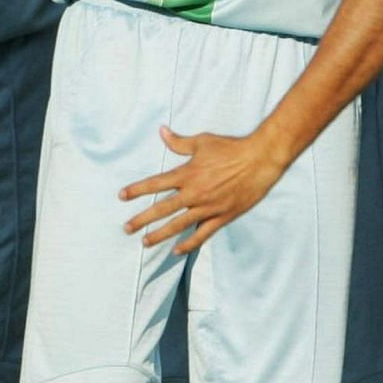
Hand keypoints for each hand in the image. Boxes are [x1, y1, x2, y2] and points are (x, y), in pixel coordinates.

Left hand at [119, 126, 289, 254]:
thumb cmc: (231, 148)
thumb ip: (179, 142)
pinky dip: (189, 244)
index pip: (155, 184)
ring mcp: (208, 207)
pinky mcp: (222, 217)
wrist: (260, 160)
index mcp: (188, 174)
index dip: (137, 190)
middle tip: (126, 228)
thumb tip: (161, 131)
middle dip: (142, 219)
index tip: (122, 196)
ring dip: (160, 235)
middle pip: (162, 209)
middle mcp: (194, 193)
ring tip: (145, 242)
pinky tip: (177, 250)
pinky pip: (202, 234)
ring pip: (178, 225)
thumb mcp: (203, 141)